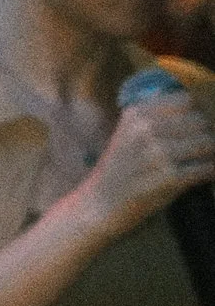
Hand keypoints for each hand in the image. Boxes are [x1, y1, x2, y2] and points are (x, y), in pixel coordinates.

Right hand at [79, 89, 214, 237]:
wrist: (100, 204)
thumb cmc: (121, 168)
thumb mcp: (128, 133)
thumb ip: (156, 116)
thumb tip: (198, 107)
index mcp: (136, 114)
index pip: (186, 101)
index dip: (195, 114)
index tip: (192, 128)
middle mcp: (145, 129)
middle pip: (199, 121)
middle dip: (204, 135)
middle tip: (198, 149)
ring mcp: (157, 153)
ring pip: (208, 143)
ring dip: (210, 154)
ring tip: (201, 161)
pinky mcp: (169, 177)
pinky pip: (207, 168)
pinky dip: (209, 172)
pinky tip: (203, 175)